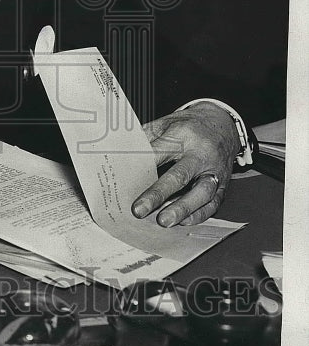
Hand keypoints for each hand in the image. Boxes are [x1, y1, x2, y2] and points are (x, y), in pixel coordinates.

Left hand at [132, 103, 239, 226]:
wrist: (223, 125)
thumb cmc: (189, 126)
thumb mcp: (166, 123)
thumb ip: (146, 138)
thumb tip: (122, 157)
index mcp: (182, 135)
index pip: (159, 152)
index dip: (142, 167)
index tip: (124, 181)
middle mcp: (200, 154)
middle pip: (179, 175)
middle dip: (158, 194)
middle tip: (139, 209)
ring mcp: (214, 170)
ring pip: (201, 192)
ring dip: (181, 209)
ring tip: (163, 221)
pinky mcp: (223, 185)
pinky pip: (214, 203)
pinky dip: (198, 214)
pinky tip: (184, 222)